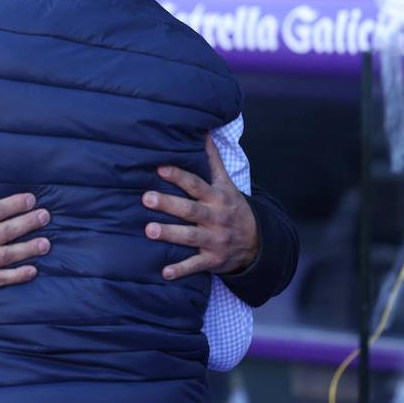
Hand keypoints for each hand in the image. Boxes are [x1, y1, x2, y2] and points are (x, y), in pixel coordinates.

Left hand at [142, 134, 259, 279]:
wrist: (258, 243)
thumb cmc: (233, 208)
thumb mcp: (227, 184)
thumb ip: (213, 159)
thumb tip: (204, 130)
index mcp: (217, 197)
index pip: (196, 184)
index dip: (179, 175)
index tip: (160, 168)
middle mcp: (216, 217)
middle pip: (190, 209)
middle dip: (168, 203)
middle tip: (145, 198)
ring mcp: (215, 240)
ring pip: (190, 236)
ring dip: (169, 234)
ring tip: (148, 230)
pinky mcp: (213, 260)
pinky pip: (196, 265)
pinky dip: (181, 270)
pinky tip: (164, 272)